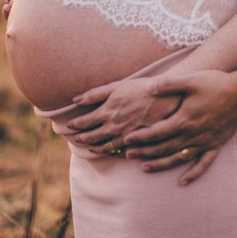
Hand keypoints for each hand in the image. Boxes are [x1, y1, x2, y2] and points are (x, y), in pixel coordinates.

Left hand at [63, 78, 181, 152]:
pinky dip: (111, 152)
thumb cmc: (143, 88)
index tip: (69, 125)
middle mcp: (113, 126)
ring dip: (94, 147)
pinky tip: (110, 151)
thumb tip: (75, 99)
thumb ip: (96, 93)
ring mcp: (125, 136)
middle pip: (91, 137)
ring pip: (104, 147)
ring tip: (88, 147)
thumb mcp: (118, 86)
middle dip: (81, 138)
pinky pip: (119, 151)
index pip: (84, 122)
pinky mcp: (136, 141)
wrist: (168, 98)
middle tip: (75, 139)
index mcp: (107, 111)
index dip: (75, 125)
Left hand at [119, 70, 236, 183]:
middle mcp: (192, 135)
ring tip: (144, 167)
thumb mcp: (191, 79)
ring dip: (160, 164)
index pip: (156, 132)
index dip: (140, 137)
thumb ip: (169, 84)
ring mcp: (205, 142)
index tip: (126, 139)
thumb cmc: (217, 83)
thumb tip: (148, 87)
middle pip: (163, 148)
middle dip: (144, 152)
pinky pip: (203, 164)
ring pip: (178, 158)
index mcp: (184, 119)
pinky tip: (183, 182)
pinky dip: (193, 174)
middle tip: (127, 154)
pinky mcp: (216, 145)